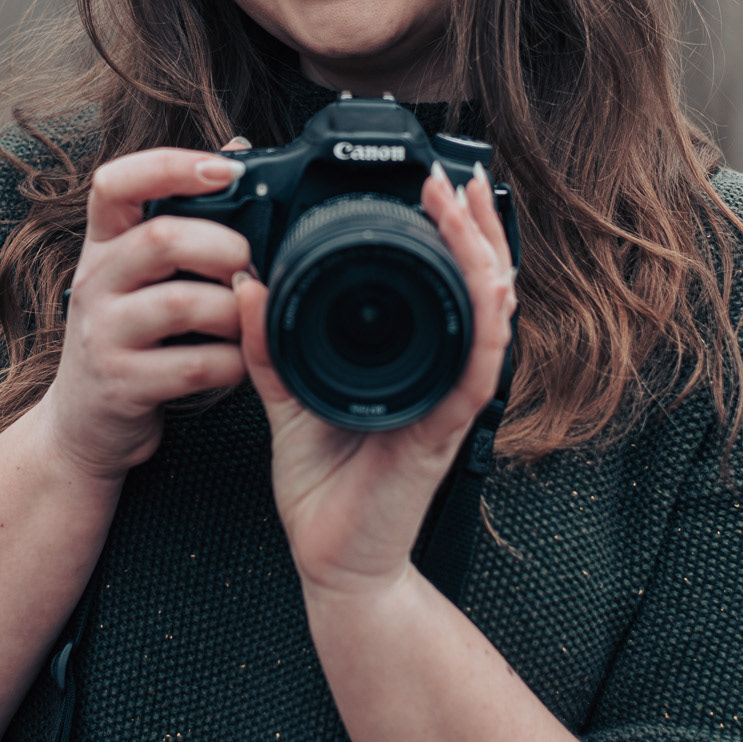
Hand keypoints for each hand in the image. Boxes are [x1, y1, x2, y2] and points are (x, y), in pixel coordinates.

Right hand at [37, 147, 251, 481]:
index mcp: (103, 245)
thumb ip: (183, 216)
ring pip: (180, 305)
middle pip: (159, 240)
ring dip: (233, 309)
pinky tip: (239, 362)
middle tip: (249, 262)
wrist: (83, 425)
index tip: (224, 170)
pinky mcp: (122, 386)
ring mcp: (103, 335)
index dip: (170, 167)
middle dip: (222, 245)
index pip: (115, 183)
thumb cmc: (128, 336)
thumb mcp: (141, 273)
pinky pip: (193, 366)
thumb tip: (236, 149)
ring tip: (247, 317)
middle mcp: (95, 283)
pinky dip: (231, 363)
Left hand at [233, 165, 516, 597]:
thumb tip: (250, 281)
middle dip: (474, 227)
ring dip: (483, 257)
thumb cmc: (323, 489)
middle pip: (482, 287)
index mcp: (412, 363)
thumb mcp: (284, 399)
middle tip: (450, 178)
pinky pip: (477, 370)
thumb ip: (268, 344)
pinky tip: (485, 287)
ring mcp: (449, 402)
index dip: (448, 232)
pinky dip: (486, 325)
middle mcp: (441, 375)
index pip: (445, 284)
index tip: (429, 184)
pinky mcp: (444, 432)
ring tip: (464, 208)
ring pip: (491, 316)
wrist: (331, 563)